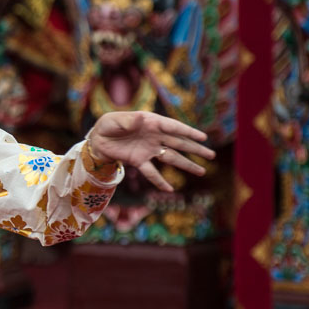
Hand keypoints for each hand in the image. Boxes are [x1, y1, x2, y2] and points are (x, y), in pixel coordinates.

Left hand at [87, 111, 214, 192]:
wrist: (97, 139)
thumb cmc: (108, 125)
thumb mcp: (115, 120)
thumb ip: (129, 121)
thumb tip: (142, 119)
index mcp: (151, 123)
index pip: (173, 127)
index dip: (188, 132)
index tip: (203, 138)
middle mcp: (154, 136)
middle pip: (178, 143)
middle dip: (195, 149)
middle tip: (211, 155)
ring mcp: (148, 150)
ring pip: (171, 158)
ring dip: (186, 165)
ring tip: (202, 172)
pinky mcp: (139, 161)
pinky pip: (151, 172)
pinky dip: (160, 181)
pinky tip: (169, 189)